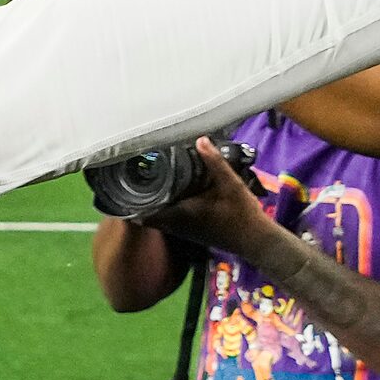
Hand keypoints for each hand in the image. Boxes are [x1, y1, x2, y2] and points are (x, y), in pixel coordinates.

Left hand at [143, 140, 277, 257]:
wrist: (256, 240)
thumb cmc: (242, 214)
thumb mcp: (230, 184)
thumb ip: (214, 162)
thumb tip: (200, 139)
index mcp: (181, 214)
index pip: (145, 215)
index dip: (131, 204)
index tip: (123, 188)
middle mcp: (179, 225)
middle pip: (148, 215)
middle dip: (140, 200)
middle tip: (132, 179)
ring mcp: (185, 231)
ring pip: (160, 218)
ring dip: (153, 204)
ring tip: (146, 184)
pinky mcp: (192, 232)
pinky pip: (171, 219)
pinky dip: (166, 208)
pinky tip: (170, 193)